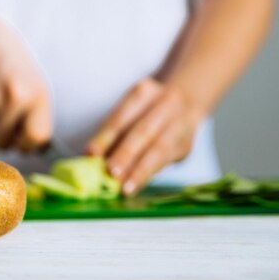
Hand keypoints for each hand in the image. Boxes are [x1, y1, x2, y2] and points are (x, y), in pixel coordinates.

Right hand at [0, 10, 52, 151]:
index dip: (30, 142)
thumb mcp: (38, 87)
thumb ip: (39, 119)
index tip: (26, 135)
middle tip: (8, 120)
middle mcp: (11, 97)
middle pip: (6, 143)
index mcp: (35, 94)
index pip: (35, 138)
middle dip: (7, 137)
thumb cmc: (16, 68)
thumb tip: (35, 152)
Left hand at [86, 78, 204, 196]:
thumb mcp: (130, 112)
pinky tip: (136, 186)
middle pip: (142, 131)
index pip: (121, 116)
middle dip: (126, 153)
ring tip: (125, 187)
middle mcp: (166, 103)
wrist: (186, 103)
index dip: (106, 136)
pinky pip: (166, 161)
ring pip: (159, 149)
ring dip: (140, 170)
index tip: (91, 154)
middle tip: (111, 172)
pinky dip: (149, 175)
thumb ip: (113, 133)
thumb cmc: (146, 111)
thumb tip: (92, 157)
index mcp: (145, 92)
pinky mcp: (186, 144)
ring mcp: (180, 123)